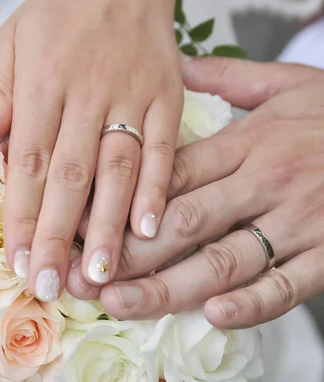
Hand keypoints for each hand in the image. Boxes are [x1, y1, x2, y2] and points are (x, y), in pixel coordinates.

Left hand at [0, 0, 199, 301]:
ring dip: (109, 226)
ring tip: (102, 275)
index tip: (18, 261)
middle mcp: (87, 93)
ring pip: (118, 170)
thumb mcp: (12, 39)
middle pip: (70, 175)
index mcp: (43, 80)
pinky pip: (164, 150)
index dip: (22, 215)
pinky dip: (158, 190)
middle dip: (60, 235)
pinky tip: (149, 230)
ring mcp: (132, 97)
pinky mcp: (167, 99)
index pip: (28, 160)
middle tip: (54, 285)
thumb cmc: (62, 14)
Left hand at [68, 57, 323, 327]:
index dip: (122, 202)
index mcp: (249, 142)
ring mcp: (298, 222)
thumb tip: (172, 66)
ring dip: (169, 286)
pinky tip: (212, 315)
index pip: (174, 174)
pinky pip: (287, 285)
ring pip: (225, 259)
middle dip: (129, 253)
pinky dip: (252, 303)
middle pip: (185, 222)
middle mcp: (267, 182)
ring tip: (122, 304)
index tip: (82, 224)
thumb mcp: (287, 84)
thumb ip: (227, 79)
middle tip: (82, 276)